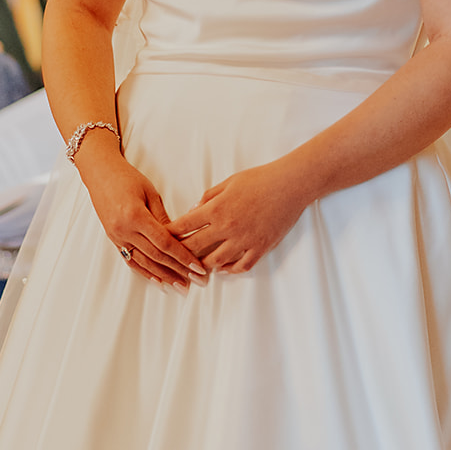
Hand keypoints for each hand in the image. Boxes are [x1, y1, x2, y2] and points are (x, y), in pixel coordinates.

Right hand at [79, 152, 206, 288]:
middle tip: (196, 280)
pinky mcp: (113, 239)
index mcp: (135, 216)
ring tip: (180, 285)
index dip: (183, 256)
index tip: (198, 266)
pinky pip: (130, 260)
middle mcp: (124, 230)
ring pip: (144, 262)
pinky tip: (158, 280)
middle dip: (178, 270)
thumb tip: (179, 237)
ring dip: (164, 275)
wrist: (100, 173)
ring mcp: (117, 236)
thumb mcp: (150, 192)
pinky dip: (145, 271)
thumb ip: (163, 217)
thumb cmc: (126, 177)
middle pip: (156, 256)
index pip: (164, 242)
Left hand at [170, 160, 307, 273]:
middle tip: (171, 259)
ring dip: (202, 265)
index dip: (170, 233)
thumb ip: (209, 197)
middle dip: (180, 254)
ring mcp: (244, 240)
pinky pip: (240, 267)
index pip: (185, 225)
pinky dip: (228, 270)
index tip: (160, 237)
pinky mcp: (260, 248)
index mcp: (217, 208)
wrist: (290, 185)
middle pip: (194, 247)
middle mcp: (227, 227)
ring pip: (214, 262)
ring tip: (194, 268)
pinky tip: (222, 269)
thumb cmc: (260, 179)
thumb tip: (193, 211)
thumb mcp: (229, 182)